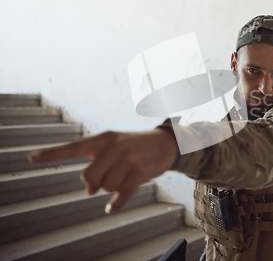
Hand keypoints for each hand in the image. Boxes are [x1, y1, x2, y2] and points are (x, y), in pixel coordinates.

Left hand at [29, 128, 178, 213]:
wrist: (166, 142)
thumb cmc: (135, 146)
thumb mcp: (115, 149)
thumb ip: (98, 166)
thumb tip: (90, 191)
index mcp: (104, 138)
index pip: (73, 147)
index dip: (52, 154)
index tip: (32, 158)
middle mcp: (114, 147)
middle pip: (89, 177)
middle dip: (96, 182)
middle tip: (108, 176)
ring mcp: (128, 159)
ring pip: (106, 187)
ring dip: (113, 187)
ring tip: (125, 176)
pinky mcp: (140, 172)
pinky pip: (121, 194)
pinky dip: (116, 204)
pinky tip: (112, 208)